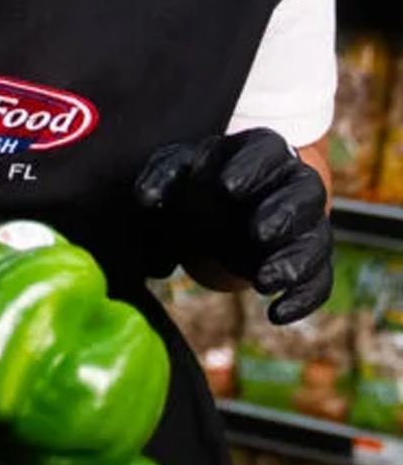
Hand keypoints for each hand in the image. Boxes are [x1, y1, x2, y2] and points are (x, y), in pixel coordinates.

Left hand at [134, 129, 331, 325]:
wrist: (226, 205)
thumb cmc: (202, 178)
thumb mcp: (179, 168)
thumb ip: (162, 176)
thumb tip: (145, 199)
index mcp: (263, 151)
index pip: (269, 149)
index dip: (251, 167)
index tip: (225, 187)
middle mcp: (294, 184)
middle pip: (303, 194)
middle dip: (282, 214)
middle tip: (257, 233)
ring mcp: (307, 224)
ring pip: (318, 240)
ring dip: (295, 262)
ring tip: (263, 281)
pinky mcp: (309, 259)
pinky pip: (320, 280)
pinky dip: (302, 299)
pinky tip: (276, 314)